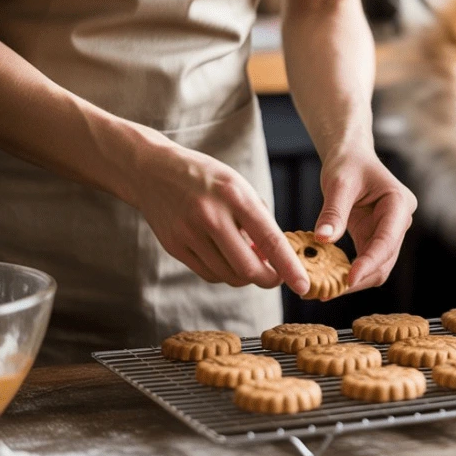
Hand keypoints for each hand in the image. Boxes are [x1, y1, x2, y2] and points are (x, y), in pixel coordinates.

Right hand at [129, 143, 309, 294]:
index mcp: (235, 196)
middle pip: (248, 268)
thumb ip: (259, 220)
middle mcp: (211, 216)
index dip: (289, 267)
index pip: (270, 240)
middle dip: (268, 279)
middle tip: (276, 276)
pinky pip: (209, 274)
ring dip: (245, 275)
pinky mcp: (174, 246)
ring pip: (229, 276)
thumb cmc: (206, 178)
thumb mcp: (239, 186)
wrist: (151, 170)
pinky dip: (224, 273)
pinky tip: (226, 257)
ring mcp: (189, 233)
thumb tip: (274, 259)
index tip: (303, 286)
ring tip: (248, 257)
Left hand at [315, 148, 416, 292]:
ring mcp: (389, 232)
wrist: (351, 156)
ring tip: (324, 290)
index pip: (387, 240)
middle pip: (385, 260)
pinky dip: (348, 272)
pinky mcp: (375, 238)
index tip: (349, 279)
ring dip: (353, 280)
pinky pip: (365, 261)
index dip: (369, 263)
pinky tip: (328, 279)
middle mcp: (398, 222)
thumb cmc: (348, 163)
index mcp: (398, 204)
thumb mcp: (338, 183)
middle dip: (359, 278)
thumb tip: (323, 241)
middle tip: (328, 292)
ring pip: (377, 267)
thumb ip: (333, 212)